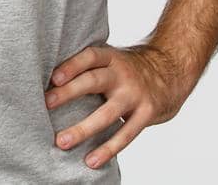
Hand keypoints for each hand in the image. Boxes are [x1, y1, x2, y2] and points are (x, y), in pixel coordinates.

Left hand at [45, 42, 195, 169]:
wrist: (171, 72)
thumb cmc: (129, 69)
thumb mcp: (113, 59)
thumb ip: (90, 67)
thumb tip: (49, 82)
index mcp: (112, 58)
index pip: (90, 57)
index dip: (72, 65)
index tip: (53, 78)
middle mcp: (123, 74)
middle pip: (93, 81)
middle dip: (69, 92)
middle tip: (46, 103)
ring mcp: (135, 95)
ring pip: (106, 113)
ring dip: (83, 129)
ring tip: (62, 141)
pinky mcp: (146, 113)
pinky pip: (125, 134)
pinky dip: (108, 149)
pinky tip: (91, 160)